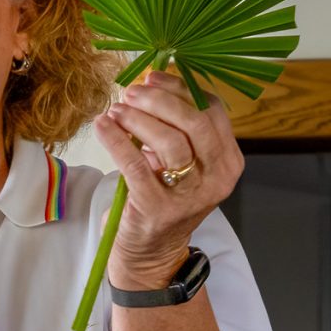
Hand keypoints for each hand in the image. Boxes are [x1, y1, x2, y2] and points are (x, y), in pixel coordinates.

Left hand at [94, 71, 243, 290]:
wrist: (151, 252)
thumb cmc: (163, 197)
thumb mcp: (182, 163)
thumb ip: (175, 128)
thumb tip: (147, 84)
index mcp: (227, 161)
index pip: (212, 111)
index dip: (181, 89)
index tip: (152, 77)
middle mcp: (217, 178)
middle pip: (194, 122)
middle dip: (159, 100)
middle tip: (131, 92)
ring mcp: (191, 195)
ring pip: (169, 142)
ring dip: (138, 120)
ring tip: (116, 111)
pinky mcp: (159, 208)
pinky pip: (135, 165)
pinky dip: (116, 140)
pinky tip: (103, 126)